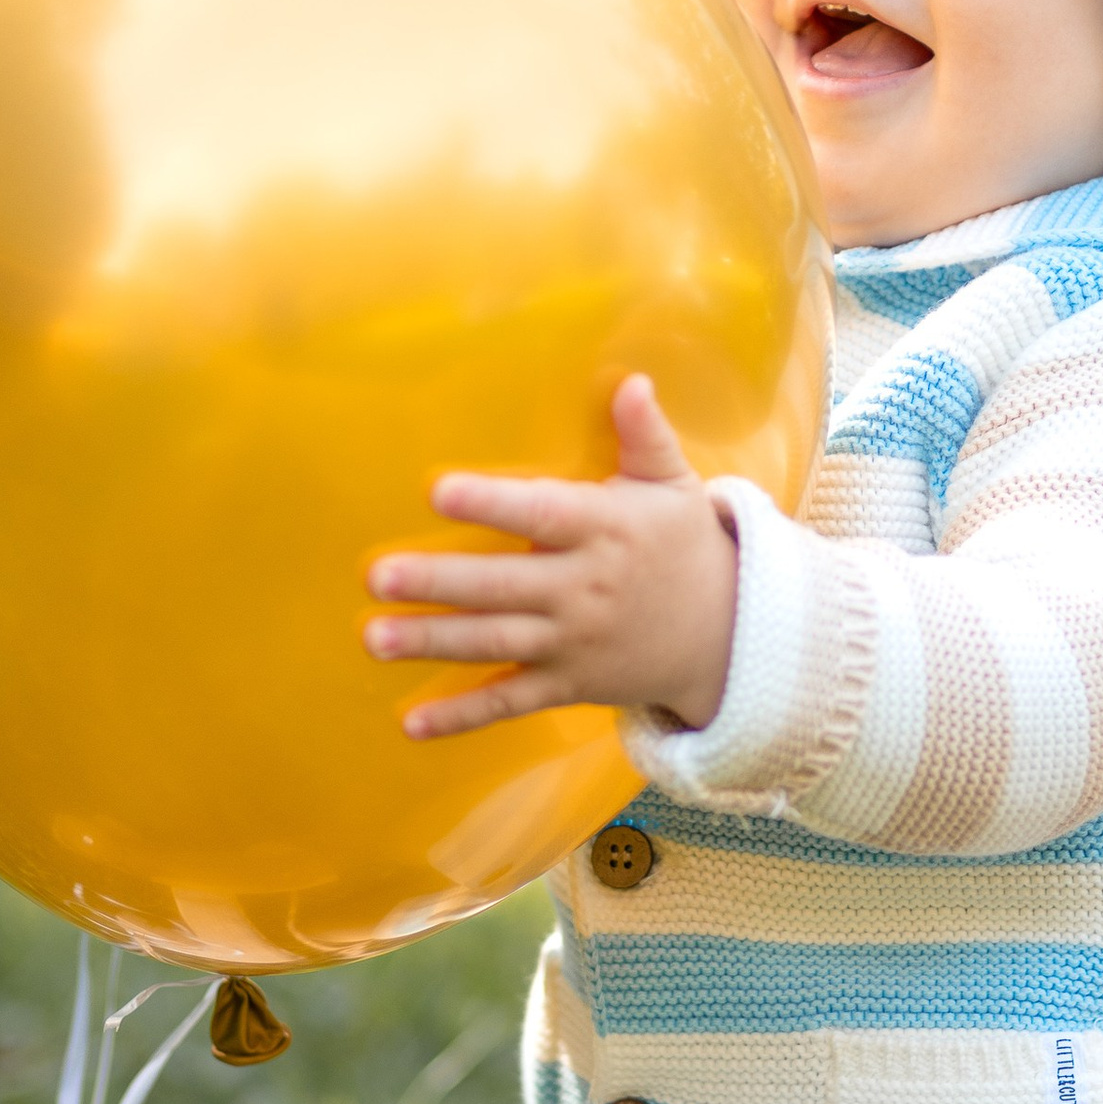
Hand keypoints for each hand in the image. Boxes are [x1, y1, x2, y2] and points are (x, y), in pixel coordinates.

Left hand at [363, 376, 736, 741]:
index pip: (541, 513)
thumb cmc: (685, 546)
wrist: (727, 638)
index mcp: (606, 529)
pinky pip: (511, 702)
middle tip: (379, 575)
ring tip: (375, 637)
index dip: (491, 504)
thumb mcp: (675, 485)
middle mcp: (585, 588)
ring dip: (433, 642)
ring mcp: (574, 643)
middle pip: (502, 585)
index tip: (439, 490)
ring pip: (495, 643)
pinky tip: (413, 722)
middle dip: (439, 581)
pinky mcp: (569, 684)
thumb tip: (633, 381)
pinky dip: (463, 716)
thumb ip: (645, 435)